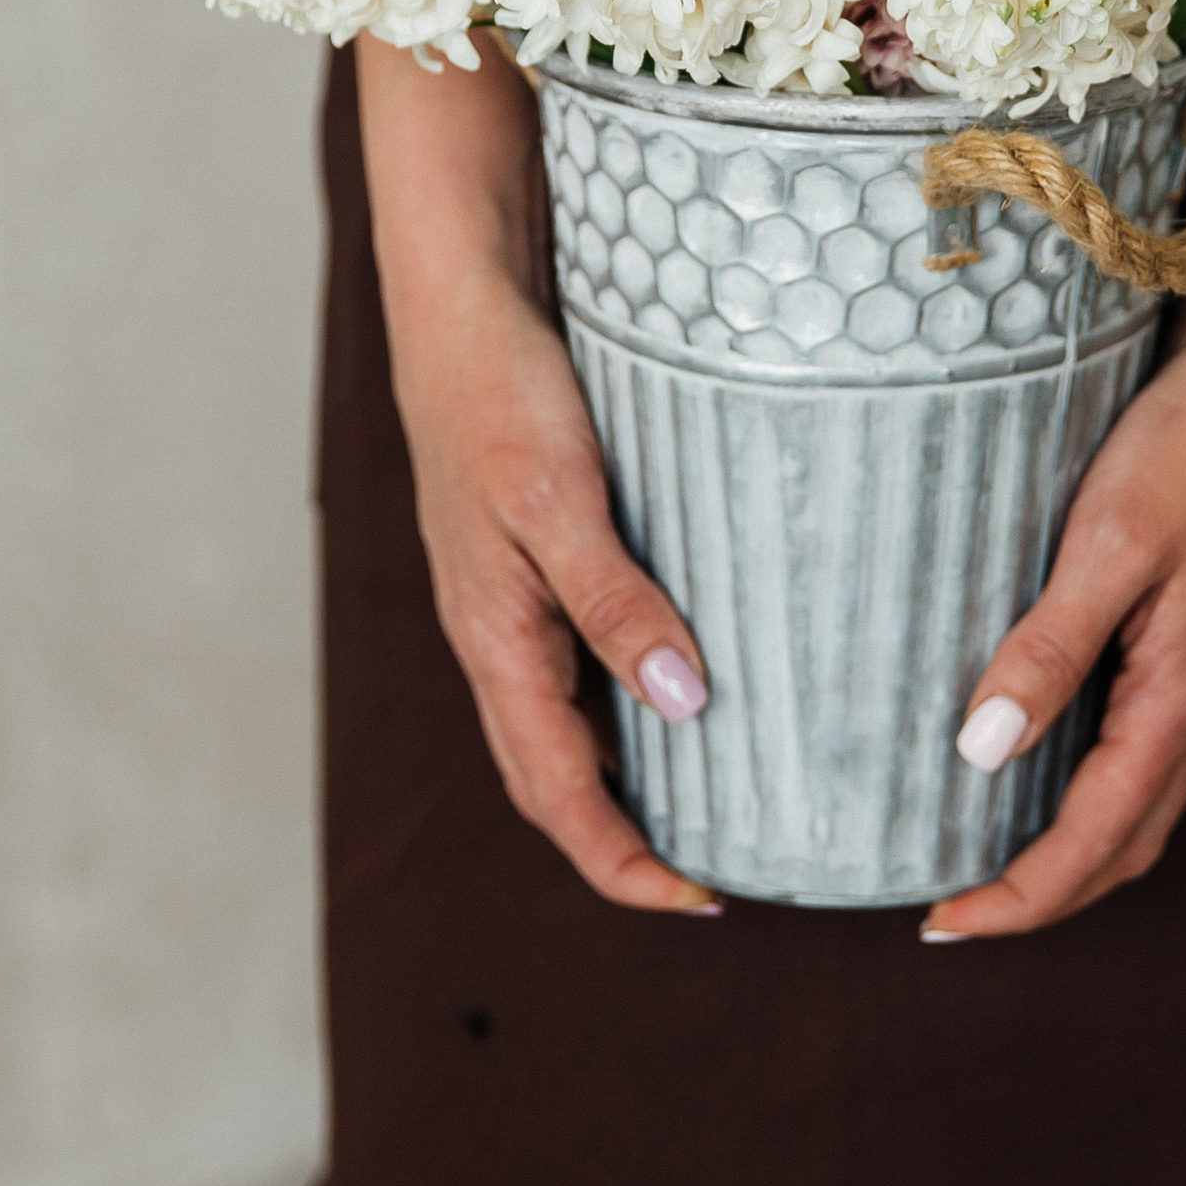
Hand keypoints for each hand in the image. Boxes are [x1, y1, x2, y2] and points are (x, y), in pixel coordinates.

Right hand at [356, 36, 721, 915]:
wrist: (460, 284)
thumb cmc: (501, 384)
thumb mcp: (560, 495)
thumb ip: (614, 600)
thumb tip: (680, 706)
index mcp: (494, 636)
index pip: (556, 790)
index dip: (622, 860)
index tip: (701, 902)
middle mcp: (500, 630)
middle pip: (558, 771)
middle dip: (628, 838)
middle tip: (723, 872)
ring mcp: (513, 591)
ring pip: (569, 716)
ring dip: (632, 772)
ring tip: (724, 799)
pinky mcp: (537, 546)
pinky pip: (580, 651)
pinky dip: (634, 693)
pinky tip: (695, 679)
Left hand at [923, 0, 1185, 939]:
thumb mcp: (1107, 544)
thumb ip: (1047, 652)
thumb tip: (979, 755)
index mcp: (1182, 695)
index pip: (1095, 839)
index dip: (1019, 896)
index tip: (941, 923)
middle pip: (1126, 843)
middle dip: (1043, 892)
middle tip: (952, 911)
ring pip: (1143, 799)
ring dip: (1075, 847)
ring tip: (990, 855)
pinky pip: (1150, 745)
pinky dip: (1097, 786)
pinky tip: (1044, 756)